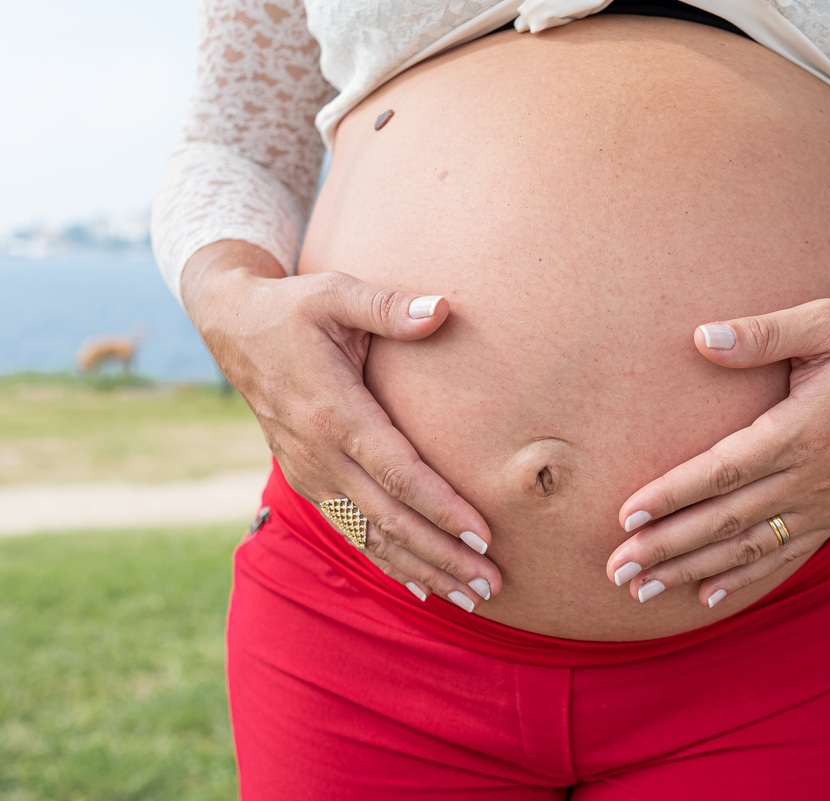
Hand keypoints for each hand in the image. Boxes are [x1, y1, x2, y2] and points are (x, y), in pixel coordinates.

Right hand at [183, 241, 500, 610]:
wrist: (231, 326)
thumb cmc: (294, 307)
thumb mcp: (335, 293)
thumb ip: (388, 306)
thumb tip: (443, 308)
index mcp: (333, 411)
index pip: (398, 472)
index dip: (441, 507)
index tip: (484, 535)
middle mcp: (319, 454)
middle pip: (390, 518)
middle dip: (442, 555)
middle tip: (492, 584)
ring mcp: (310, 473)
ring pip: (371, 536)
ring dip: (422, 569)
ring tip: (471, 597)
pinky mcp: (307, 481)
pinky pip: (351, 532)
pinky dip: (388, 562)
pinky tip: (422, 587)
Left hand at [605, 270, 829, 606]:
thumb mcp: (828, 318)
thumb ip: (764, 332)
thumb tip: (701, 338)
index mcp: (805, 431)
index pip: (724, 471)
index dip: (674, 495)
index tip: (626, 514)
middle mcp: (816, 477)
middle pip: (728, 522)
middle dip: (668, 547)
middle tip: (616, 569)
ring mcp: (829, 502)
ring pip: (751, 548)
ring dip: (693, 571)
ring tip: (641, 591)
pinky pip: (787, 554)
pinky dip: (746, 578)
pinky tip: (708, 597)